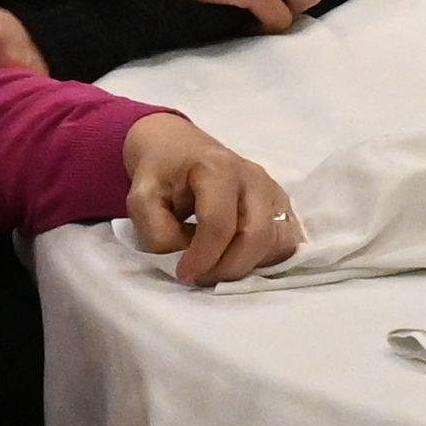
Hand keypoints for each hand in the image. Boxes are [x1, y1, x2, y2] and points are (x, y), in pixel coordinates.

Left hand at [124, 113, 301, 285]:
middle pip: (256, 235)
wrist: (178, 148)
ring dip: (248, 265)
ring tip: (218, 266)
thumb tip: (185, 256)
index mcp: (218, 169)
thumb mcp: (140, 197)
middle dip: (228, 267)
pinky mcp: (281, 203)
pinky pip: (286, 241)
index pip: (220, 224)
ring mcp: (272, 189)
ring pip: (277, 242)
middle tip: (201, 277)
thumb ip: (156, 230)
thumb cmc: (161, 173)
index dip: (202, 258)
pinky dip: (265, 258)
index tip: (183, 274)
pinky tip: (237, 258)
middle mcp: (253, 177)